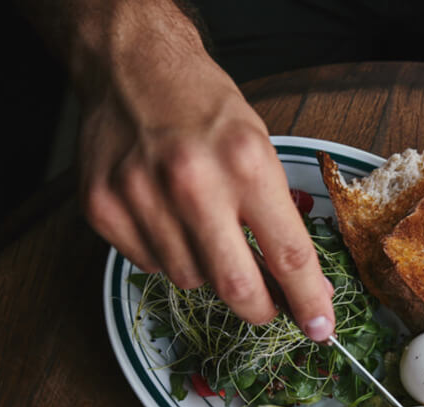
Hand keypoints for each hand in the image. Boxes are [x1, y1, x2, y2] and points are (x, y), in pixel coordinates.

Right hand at [78, 43, 334, 339]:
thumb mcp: (258, 145)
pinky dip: (165, 254)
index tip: (320, 326)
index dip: (309, 300)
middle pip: (237, 287)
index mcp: (246, 163)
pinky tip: (165, 218)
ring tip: (203, 227)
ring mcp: (141, 197)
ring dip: (207, 270)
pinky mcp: (103, 207)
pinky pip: (149, 265)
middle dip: (260, 309)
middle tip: (268, 307)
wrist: (130, 63)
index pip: (288, 254)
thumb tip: (301, 281)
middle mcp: (193, 183)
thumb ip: (277, 214)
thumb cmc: (202, 106)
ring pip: (190, 280)